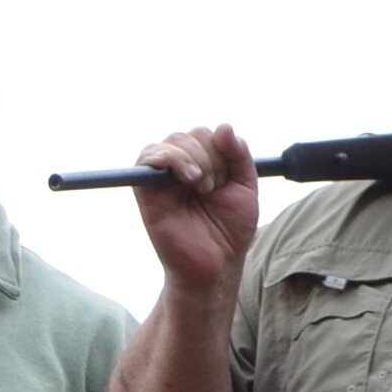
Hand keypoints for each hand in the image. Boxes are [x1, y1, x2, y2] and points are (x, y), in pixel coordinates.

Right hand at [129, 124, 261, 298]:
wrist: (216, 265)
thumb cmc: (229, 230)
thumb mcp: (245, 186)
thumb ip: (238, 154)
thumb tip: (224, 127)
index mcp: (200, 166)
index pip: (205, 134)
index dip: (220, 148)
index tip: (227, 178)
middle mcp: (178, 170)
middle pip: (187, 135)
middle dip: (209, 155)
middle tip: (213, 187)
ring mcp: (161, 180)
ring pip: (170, 143)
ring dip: (194, 159)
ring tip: (202, 187)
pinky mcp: (146, 192)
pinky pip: (148, 158)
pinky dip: (170, 159)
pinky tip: (188, 178)